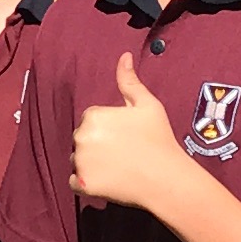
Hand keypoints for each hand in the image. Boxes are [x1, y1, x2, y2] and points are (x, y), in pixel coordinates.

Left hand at [69, 51, 192, 216]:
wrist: (166, 179)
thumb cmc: (159, 139)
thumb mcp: (148, 105)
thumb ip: (129, 81)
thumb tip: (123, 56)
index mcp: (92, 115)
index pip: (91, 119)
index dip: (109, 128)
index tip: (126, 137)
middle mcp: (80, 136)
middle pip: (82, 139)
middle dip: (97, 145)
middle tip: (123, 153)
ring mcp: (80, 162)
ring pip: (78, 160)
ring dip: (91, 163)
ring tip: (117, 167)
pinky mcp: (81, 185)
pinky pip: (74, 182)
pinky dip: (86, 182)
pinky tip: (108, 181)